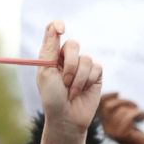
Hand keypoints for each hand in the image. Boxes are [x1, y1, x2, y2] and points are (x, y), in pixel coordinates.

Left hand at [36, 21, 102, 143]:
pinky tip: (82, 91)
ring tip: (72, 91)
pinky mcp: (96, 75)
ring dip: (78, 78)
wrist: (66, 118)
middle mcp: (67, 59)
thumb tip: (54, 25)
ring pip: (85, 59)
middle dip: (69, 64)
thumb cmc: (52, 98)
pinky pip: (96, 67)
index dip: (58, 26)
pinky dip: (87, 81)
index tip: (61, 28)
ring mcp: (83, 66)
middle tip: (64, 81)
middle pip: (73, 44)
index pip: (55, 32)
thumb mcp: (46, 73)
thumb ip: (50, 49)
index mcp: (52, 56)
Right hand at [97, 93, 143, 143]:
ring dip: (132, 108)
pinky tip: (143, 116)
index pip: (101, 106)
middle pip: (108, 105)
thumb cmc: (142, 137)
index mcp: (108, 123)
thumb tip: (123, 94)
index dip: (107, 96)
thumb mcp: (132, 120)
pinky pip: (126, 116)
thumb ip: (125, 109)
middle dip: (123, 101)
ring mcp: (113, 131)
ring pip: (118, 110)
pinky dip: (136, 113)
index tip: (118, 92)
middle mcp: (107, 127)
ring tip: (141, 112)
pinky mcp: (122, 134)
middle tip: (135, 105)